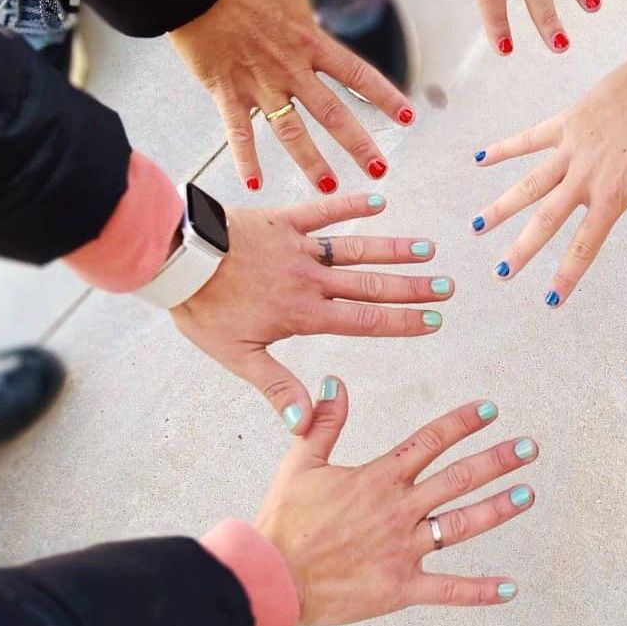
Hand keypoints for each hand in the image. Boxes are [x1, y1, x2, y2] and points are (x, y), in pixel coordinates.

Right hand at [169, 0, 412, 193]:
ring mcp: (258, 83)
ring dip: (312, 162)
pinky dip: (245, 160)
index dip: (384, 96)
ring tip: (331, 189)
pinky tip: (252, 187)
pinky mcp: (226, 90)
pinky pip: (237, 132)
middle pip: (332, 113)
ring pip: (291, 132)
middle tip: (380, 170)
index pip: (357, 74)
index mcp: (310, 40)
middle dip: (358, 144)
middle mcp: (290, 69)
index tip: (407, 118)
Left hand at [171, 193, 447, 433]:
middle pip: (372, 285)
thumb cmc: (204, 310)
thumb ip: (278, 388)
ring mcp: (299, 247)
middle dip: (413, 287)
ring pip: (356, 249)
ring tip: (427, 249)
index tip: (434, 320)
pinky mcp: (284, 220)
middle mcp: (311, 280)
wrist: (179, 260)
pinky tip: (378, 200)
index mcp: (304, 314)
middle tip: (447, 286)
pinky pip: (323, 210)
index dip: (403, 322)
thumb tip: (305, 425)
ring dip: (393, 249)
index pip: (365, 320)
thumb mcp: (238, 357)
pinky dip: (351, 204)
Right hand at [254, 382, 537, 625]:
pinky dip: (481, 590)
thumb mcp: (300, 463)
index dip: (462, 422)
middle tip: (529, 447)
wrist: (271, 578)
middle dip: (497, 459)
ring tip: (527, 493)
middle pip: (458, 478)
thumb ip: (324, 423)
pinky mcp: (401, 587)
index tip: (490, 409)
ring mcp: (403, 549)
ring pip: (461, 525)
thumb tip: (333, 382)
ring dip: (498, 508)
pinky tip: (510, 588)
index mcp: (377, 478)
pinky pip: (449, 589)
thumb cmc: (283, 523)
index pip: (430, 441)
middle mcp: (398, 510)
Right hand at [473, 61, 626, 305]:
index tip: (550, 299)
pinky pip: (530, 137)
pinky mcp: (568, 121)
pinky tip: (481, 159)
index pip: (585, 245)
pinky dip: (505, 148)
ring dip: (503, 206)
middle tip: (501, 272)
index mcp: (614, 195)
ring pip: (529, 183)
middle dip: (522, 249)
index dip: (567, 275)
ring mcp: (572, 148)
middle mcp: (586, 176)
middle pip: (546, 220)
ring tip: (478, 226)